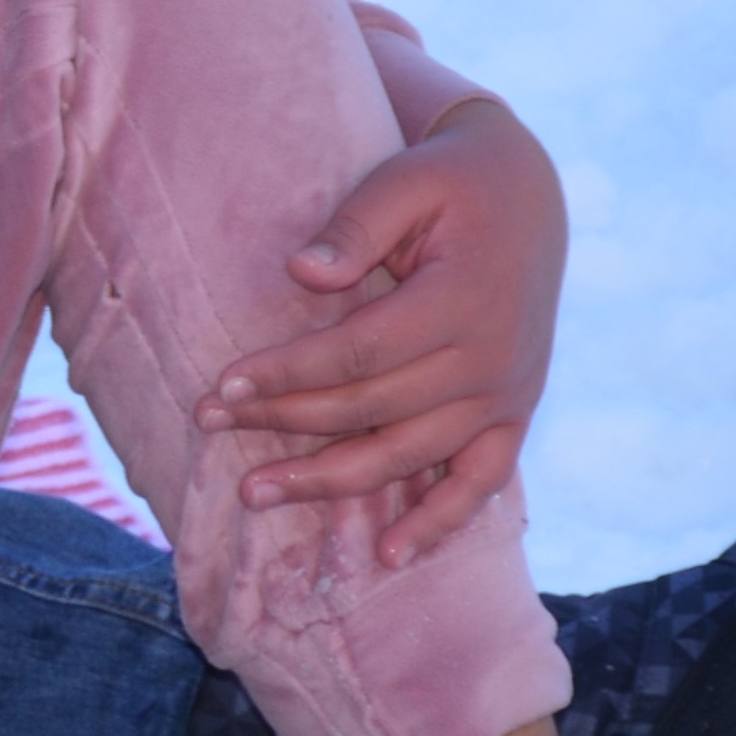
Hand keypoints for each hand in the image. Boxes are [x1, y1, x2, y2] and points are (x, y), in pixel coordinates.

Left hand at [205, 94, 565, 560]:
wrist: (525, 194)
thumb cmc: (449, 183)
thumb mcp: (404, 182)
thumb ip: (356, 226)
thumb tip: (301, 271)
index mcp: (461, 301)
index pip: (359, 354)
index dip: (288, 374)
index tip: (222, 384)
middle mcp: (491, 359)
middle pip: (372, 409)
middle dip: (285, 422)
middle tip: (210, 426)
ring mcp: (507, 394)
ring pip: (412, 455)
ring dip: (333, 481)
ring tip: (256, 493)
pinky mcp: (514, 413)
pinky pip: (482, 482)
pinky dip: (440, 521)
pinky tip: (389, 554)